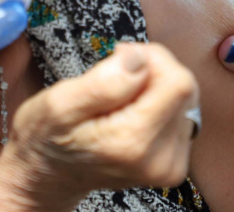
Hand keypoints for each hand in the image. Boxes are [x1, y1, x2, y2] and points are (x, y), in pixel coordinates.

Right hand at [0, 43, 198, 210]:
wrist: (49, 174)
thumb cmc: (49, 136)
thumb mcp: (60, 102)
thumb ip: (104, 81)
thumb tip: (140, 59)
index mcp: (133, 143)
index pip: (177, 81)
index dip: (152, 59)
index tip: (121, 60)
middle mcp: (159, 159)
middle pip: (184, 88)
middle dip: (153, 71)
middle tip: (116, 77)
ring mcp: (169, 164)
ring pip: (184, 99)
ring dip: (155, 88)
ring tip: (120, 100)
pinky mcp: (174, 163)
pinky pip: (181, 114)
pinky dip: (158, 104)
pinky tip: (132, 112)